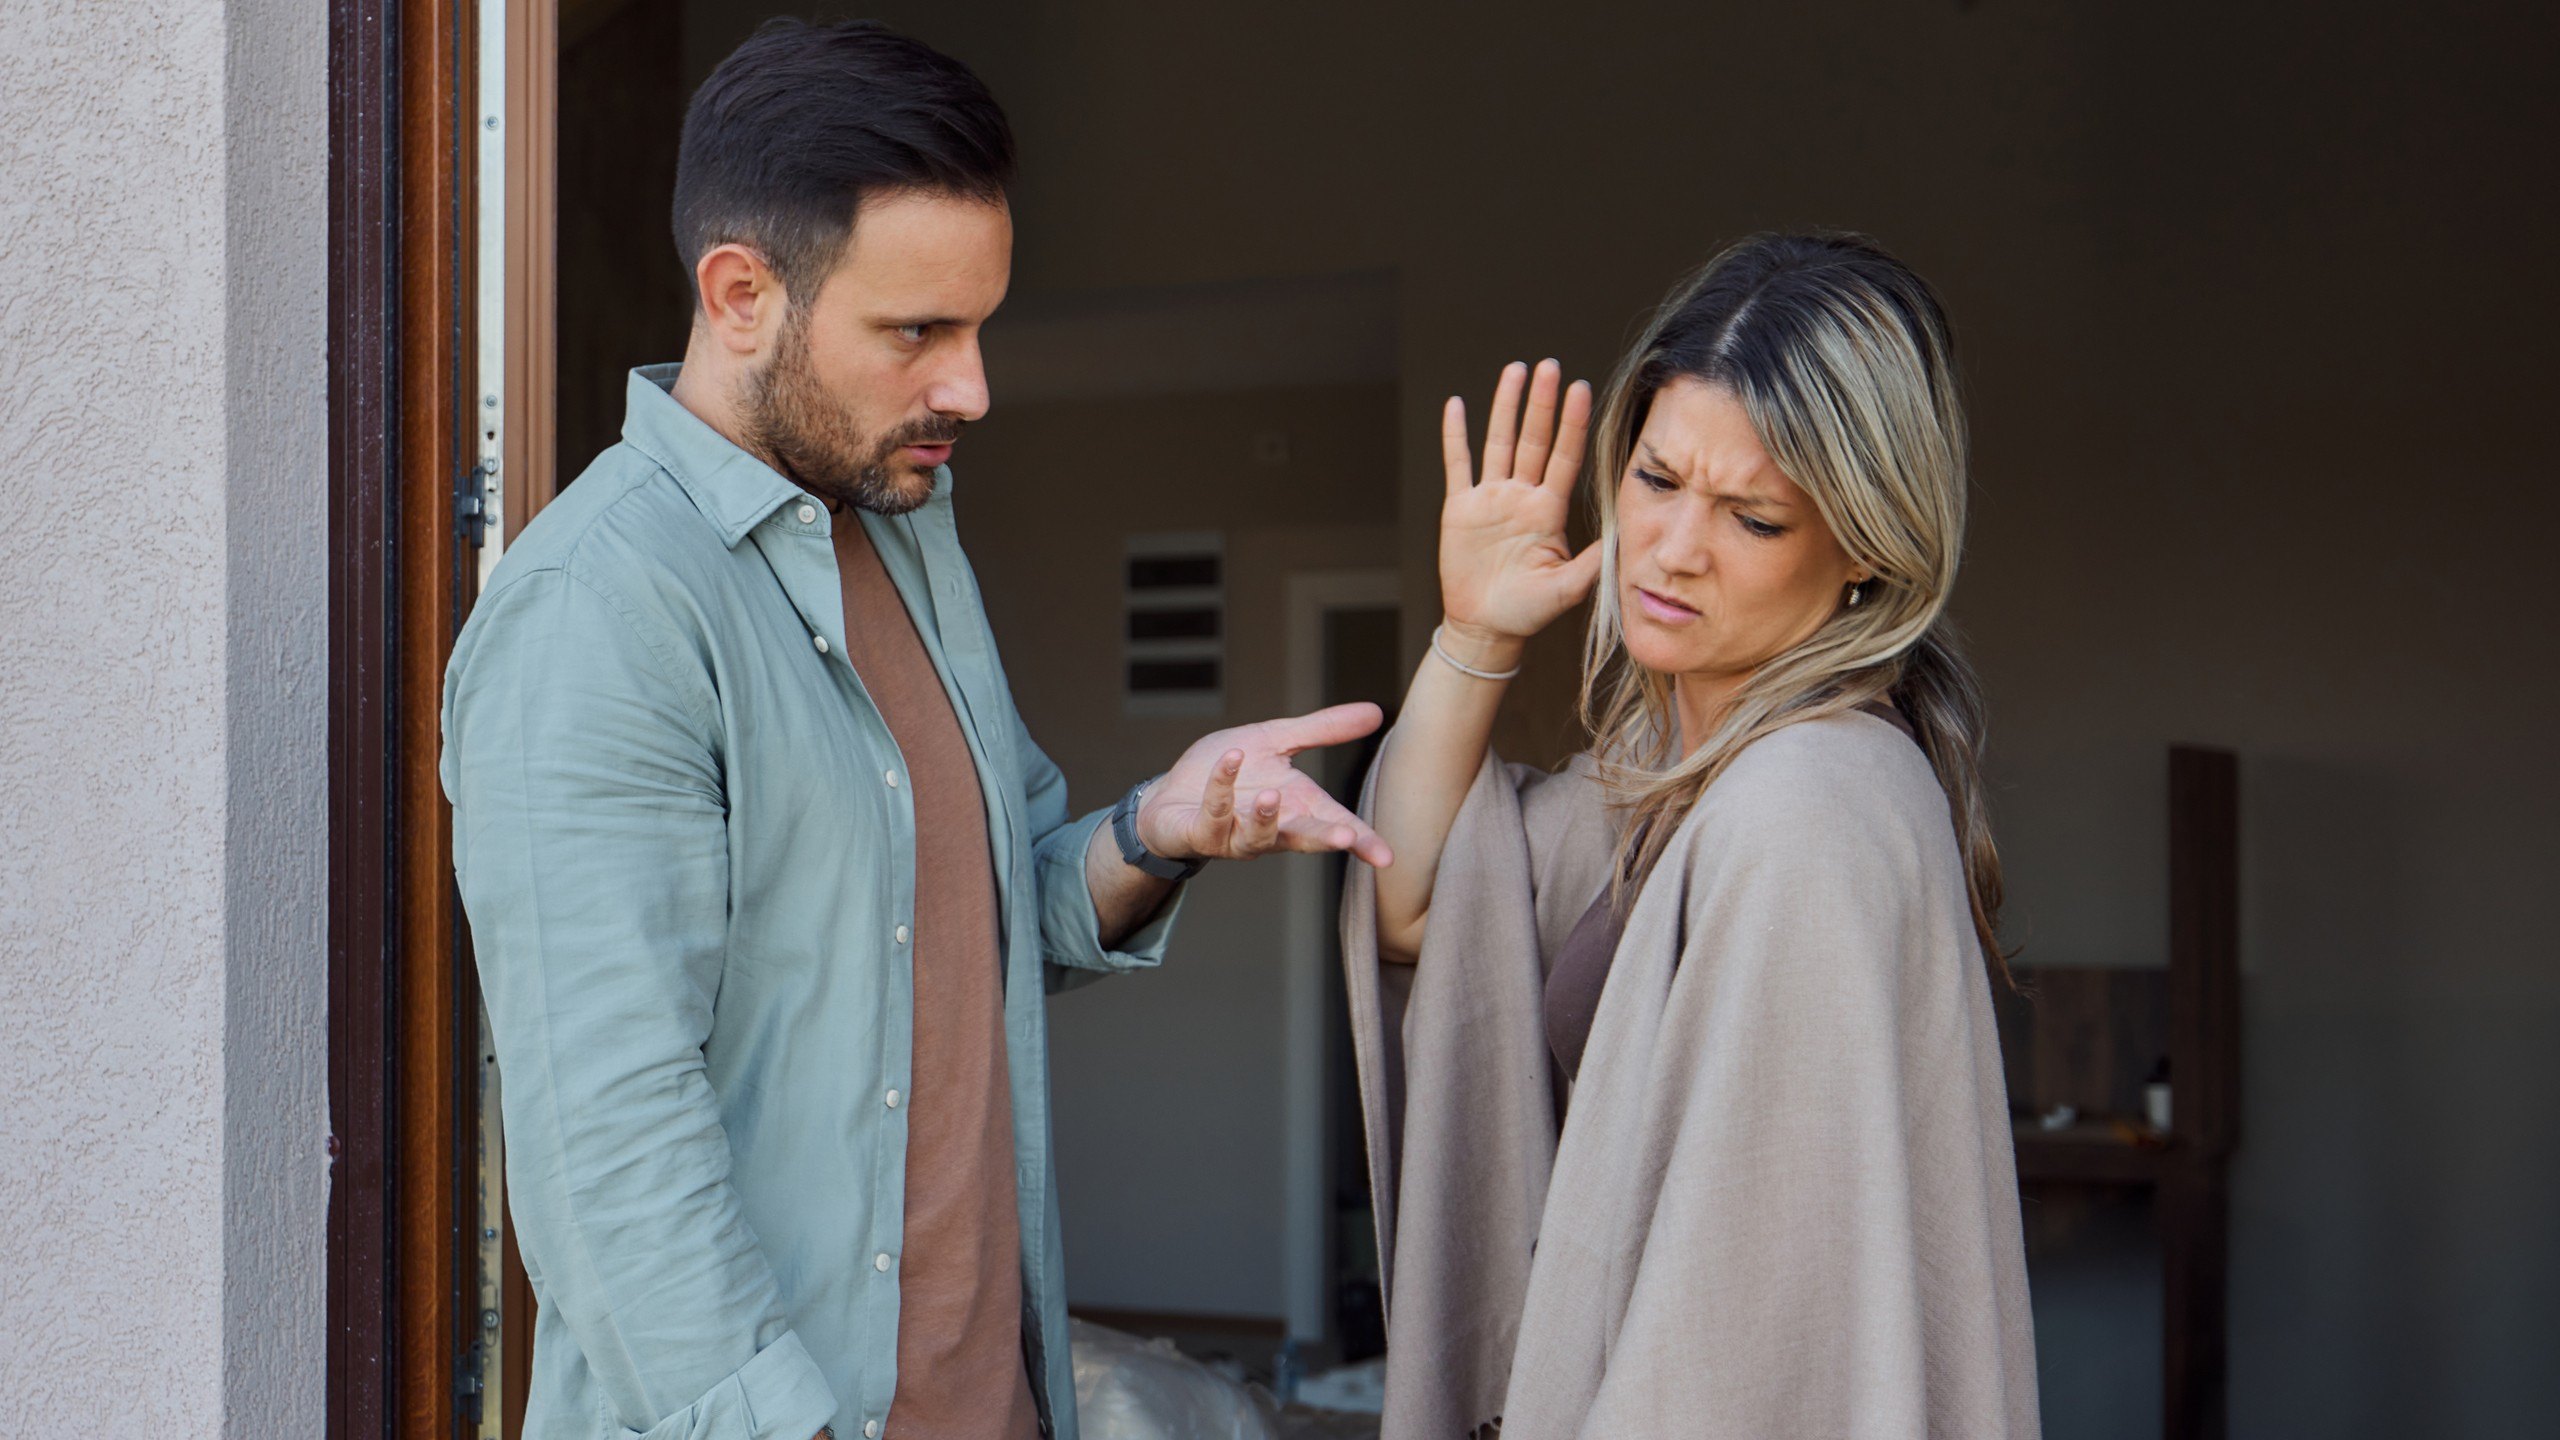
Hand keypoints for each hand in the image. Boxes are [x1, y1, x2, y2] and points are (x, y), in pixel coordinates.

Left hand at [1137, 703, 1394, 866]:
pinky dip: (1222, 786)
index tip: (1387, 857)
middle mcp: (1271, 828)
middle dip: (1325, 839)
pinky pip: (1214, 812)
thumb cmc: (1229, 774)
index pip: (1336, 826)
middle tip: (1346, 837)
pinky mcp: (1202, 833)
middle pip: (1304, 839)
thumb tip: (1375, 711)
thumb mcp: (1277, 741)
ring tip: (1271, 796)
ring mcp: (1236, 835)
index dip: (1363, 841)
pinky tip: (1230, 760)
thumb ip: (1322, 731)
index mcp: (1296, 808)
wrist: (1171, 794)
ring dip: (1265, 818)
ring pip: (1257, 837)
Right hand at [1440, 358, 1601, 643]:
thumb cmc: (1528, 612)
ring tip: (1515, 371)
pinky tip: (1456, 405)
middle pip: (1533, 439)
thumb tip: (1622, 538)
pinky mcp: (1461, 508)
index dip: (1573, 424)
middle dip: (1541, 403)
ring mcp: (1491, 499)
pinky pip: (1458, 465)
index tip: (1581, 389)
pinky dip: (1455, 435)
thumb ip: (1593, 564)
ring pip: (1498, 442)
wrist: (1486, 627)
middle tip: (1549, 366)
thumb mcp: (1568, 589)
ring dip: (1506, 406)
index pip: (1564, 458)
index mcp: (1548, 511)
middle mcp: (1521, 497)